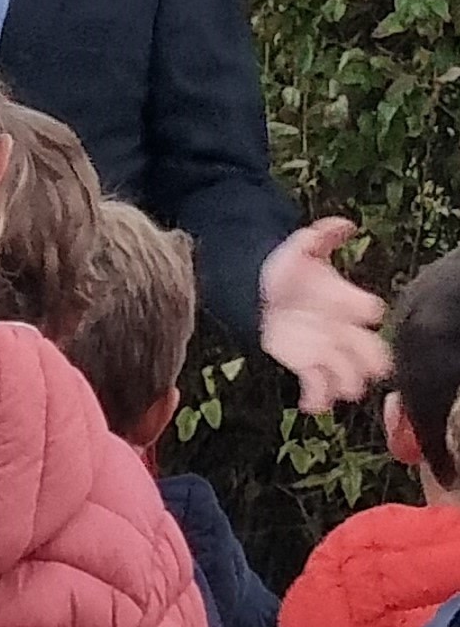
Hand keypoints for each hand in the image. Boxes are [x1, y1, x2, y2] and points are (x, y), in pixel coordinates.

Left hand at [258, 217, 389, 413]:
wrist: (256, 289)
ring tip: (340, 387)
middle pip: (371, 352)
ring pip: (348, 375)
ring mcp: (326, 350)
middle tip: (366, 366)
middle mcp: (342, 329)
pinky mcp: (305, 365)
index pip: (369, 310)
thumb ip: (323, 235)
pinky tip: (309, 402)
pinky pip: (318, 388)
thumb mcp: (301, 248)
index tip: (365, 311)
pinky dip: (317, 398)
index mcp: (347, 302)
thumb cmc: (287, 269)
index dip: (366, 311)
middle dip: (370, 360)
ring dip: (347, 383)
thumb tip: (346, 224)